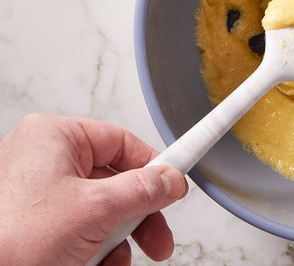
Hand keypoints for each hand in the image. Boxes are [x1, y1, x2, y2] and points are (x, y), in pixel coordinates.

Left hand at [0, 114, 187, 265]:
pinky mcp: (36, 223)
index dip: (154, 165)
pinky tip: (98, 265)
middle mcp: (46, 160)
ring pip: (102, 209)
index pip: (122, 142)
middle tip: (158, 238)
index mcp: (54, 138)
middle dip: (139, 215)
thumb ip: (142, 191)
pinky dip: (96, 249)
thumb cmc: (8, 239)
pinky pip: (82, 229)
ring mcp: (39, 193)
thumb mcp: (93, 210)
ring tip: (114, 259)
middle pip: (116, 180)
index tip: (177, 182)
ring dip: (117, 239)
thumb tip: (171, 181)